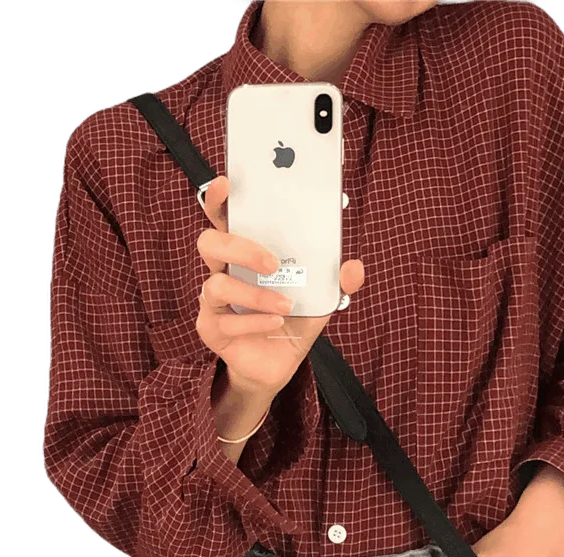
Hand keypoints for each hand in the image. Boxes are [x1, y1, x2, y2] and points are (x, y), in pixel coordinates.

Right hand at [196, 175, 364, 395]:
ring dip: (254, 295)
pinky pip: (226, 322)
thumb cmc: (292, 319)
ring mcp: (213, 301)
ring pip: (216, 285)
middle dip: (241, 247)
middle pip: (210, 242)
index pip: (225, 218)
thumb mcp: (319, 299)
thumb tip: (354, 267)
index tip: (228, 184)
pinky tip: (276, 324)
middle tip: (273, 262)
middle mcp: (223, 271)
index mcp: (245, 253)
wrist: (278, 364)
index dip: (219, 199)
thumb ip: (336, 282)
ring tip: (285, 305)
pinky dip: (256, 322)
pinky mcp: (211, 328)